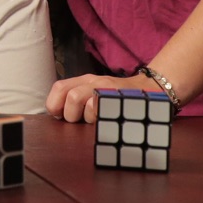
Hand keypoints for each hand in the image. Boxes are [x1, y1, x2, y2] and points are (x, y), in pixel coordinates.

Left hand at [46, 73, 160, 123]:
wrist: (147, 89)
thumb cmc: (115, 98)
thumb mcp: (94, 94)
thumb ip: (76, 101)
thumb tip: (57, 116)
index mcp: (84, 81)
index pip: (59, 87)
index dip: (55, 104)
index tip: (60, 117)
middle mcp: (93, 81)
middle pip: (70, 96)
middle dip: (71, 115)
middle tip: (80, 121)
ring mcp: (107, 88)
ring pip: (80, 99)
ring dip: (86, 116)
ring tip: (95, 120)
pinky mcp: (119, 96)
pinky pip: (100, 106)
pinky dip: (99, 116)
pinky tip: (106, 120)